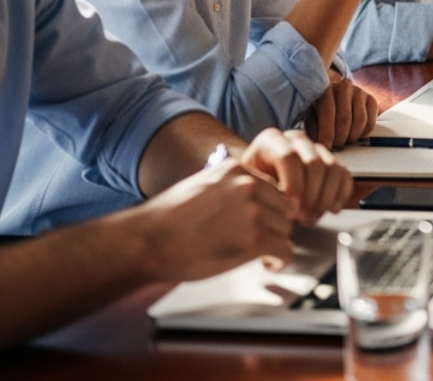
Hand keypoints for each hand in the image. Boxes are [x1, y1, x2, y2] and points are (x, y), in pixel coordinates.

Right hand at [132, 157, 295, 280]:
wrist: (146, 242)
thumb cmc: (166, 221)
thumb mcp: (201, 187)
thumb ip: (228, 189)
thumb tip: (246, 203)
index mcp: (235, 169)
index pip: (270, 187)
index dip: (266, 209)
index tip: (259, 223)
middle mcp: (248, 184)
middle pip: (282, 207)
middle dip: (273, 226)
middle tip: (260, 241)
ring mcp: (254, 210)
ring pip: (285, 228)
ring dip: (275, 243)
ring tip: (258, 254)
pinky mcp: (255, 238)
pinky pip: (285, 249)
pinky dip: (280, 260)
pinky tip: (267, 264)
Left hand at [239, 128, 352, 225]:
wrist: (255, 191)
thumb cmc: (249, 190)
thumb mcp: (248, 188)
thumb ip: (263, 192)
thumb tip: (282, 204)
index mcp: (271, 141)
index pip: (289, 157)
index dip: (293, 185)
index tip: (291, 210)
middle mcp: (295, 140)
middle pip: (314, 163)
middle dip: (311, 195)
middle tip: (302, 218)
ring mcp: (315, 150)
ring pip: (333, 168)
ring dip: (325, 198)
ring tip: (312, 217)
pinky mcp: (330, 162)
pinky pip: (344, 175)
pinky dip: (341, 194)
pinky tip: (332, 209)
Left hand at [306, 74, 378, 148]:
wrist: (334, 93)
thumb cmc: (320, 105)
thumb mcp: (310, 114)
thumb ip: (312, 126)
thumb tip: (318, 143)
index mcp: (326, 87)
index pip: (328, 111)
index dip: (327, 132)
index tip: (325, 146)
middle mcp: (344, 87)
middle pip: (345, 118)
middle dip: (340, 137)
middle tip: (335, 145)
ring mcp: (359, 92)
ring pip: (360, 121)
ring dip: (351, 137)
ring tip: (344, 141)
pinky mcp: (370, 99)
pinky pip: (370, 122)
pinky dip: (363, 134)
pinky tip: (354, 134)